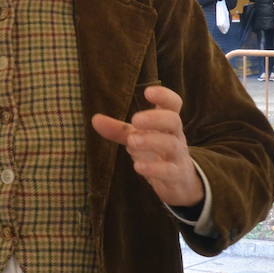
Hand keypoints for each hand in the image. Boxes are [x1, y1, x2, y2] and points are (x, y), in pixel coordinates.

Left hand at [91, 85, 202, 206]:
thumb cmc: (156, 151)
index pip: (173, 104)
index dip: (164, 95)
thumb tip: (95, 119)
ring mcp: (178, 155)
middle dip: (155, 118)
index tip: (148, 92)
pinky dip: (154, 169)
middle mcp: (175, 135)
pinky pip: (169, 171)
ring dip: (151, 141)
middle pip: (174, 120)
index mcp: (167, 122)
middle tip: (135, 120)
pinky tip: (138, 167)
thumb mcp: (138, 138)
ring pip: (171, 144)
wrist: (179, 180)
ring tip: (131, 142)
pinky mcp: (176, 175)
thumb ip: (118, 130)